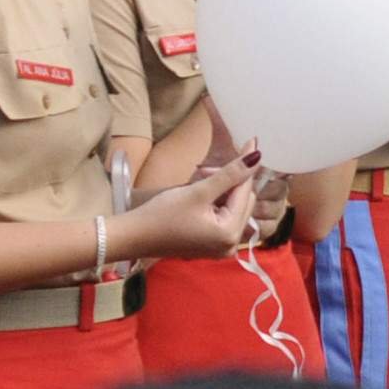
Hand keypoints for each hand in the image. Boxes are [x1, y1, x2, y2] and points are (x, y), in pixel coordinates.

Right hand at [123, 146, 263, 261]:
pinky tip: (198, 196)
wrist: (132, 237)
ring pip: (232, 207)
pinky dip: (215, 203)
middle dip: (228, 182)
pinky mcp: (210, 246)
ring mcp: (220, 248)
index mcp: (230, 234)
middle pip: (242, 201)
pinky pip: (223, 217)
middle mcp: (230, 245)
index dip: (246, 167)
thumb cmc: (162, 215)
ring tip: (198, 182)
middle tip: (204, 171)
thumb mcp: (199, 191)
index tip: (252, 141)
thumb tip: (257, 155)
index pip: (245, 192)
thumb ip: (230, 174)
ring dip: (220, 190)